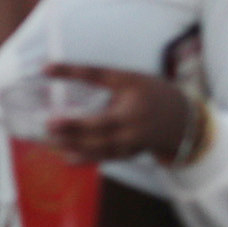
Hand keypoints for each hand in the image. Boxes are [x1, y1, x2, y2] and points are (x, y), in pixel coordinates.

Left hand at [40, 64, 195, 164]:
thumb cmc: (150, 93)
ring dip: (74, 144)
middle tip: (49, 125)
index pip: (100, 76)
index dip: (73, 71)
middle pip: (100, 123)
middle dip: (73, 126)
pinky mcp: (131, 152)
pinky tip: (68, 157)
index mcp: (134, 87)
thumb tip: (58, 75)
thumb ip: (100, 80)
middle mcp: (135, 115)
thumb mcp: (131, 79)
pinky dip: (86, 157)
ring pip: (100, 144)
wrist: (180, 119)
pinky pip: (105, 156)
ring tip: (52, 141)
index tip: (46, 69)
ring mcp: (134, 137)